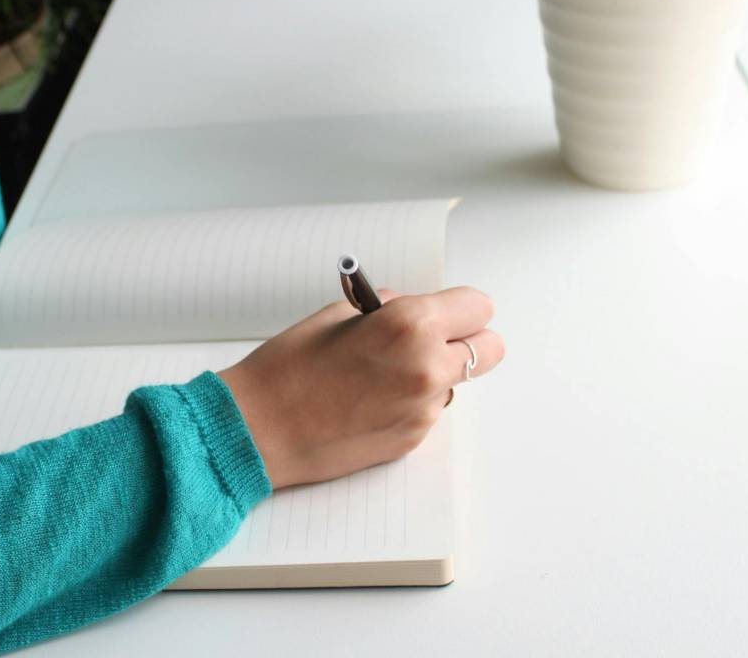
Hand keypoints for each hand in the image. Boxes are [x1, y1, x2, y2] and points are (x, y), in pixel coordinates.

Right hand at [218, 288, 502, 489]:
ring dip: (433, 374)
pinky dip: (408, 403)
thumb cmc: (287, 368)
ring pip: (455, 383)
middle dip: (465, 341)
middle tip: (431, 340)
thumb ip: (387, 310)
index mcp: (410, 325)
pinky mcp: (412, 441)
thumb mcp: (337, 316)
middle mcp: (427, 368)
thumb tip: (410, 311)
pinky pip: (427, 411)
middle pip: (490, 349)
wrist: (258, 429)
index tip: (443, 310)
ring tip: (380, 376)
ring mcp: (423, 410)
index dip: (458, 307)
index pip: (477, 306)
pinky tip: (367, 402)